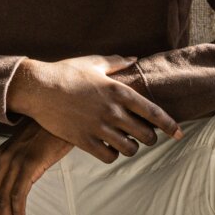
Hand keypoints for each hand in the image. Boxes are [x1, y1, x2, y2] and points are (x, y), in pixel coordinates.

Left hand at [0, 120, 70, 214]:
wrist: (62, 114)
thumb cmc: (49, 131)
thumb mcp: (29, 147)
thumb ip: (21, 162)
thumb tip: (20, 182)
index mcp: (2, 154)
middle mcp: (4, 157)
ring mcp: (16, 159)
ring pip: (3, 196)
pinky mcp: (30, 162)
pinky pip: (18, 192)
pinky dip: (17, 210)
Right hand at [7, 54, 182, 162]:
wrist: (37, 87)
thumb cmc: (64, 72)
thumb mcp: (92, 63)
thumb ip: (116, 62)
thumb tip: (133, 58)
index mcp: (118, 91)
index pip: (154, 113)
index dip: (170, 126)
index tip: (178, 134)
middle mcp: (113, 111)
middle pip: (146, 135)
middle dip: (148, 137)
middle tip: (141, 135)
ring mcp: (98, 127)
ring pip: (130, 149)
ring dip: (130, 147)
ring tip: (123, 142)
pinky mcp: (84, 139)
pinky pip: (109, 156)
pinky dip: (112, 154)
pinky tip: (107, 147)